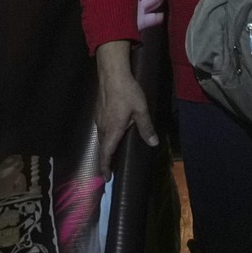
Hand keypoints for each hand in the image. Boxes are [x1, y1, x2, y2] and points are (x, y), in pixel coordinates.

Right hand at [93, 41, 156, 175]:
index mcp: (112, 130)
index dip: (105, 167)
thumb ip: (146, 128)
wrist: (112, 73)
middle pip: (103, 147)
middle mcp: (102, 126)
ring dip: (106, 146)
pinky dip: (106, 135)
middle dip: (106, 159)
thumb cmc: (127, 92)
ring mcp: (98, 118)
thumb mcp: (141, 110)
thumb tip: (153, 144)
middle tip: (111, 168)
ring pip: (101, 137)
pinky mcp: (98, 110)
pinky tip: (113, 131)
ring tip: (112, 152)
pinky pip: (101, 128)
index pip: (106, 154)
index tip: (107, 178)